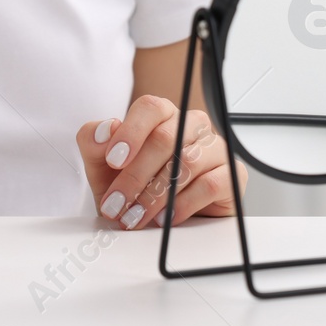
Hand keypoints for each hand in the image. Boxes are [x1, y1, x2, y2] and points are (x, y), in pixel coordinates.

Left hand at [77, 95, 245, 229]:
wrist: (156, 218)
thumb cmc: (131, 186)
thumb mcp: (101, 166)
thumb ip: (94, 142)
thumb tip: (105, 129)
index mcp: (161, 115)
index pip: (150, 108)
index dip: (131, 132)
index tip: (113, 160)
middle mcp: (190, 125)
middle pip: (165, 139)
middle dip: (135, 176)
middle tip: (116, 204)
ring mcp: (213, 147)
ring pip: (187, 162)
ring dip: (155, 195)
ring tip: (136, 216)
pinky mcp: (231, 173)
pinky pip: (210, 184)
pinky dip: (183, 204)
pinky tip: (166, 218)